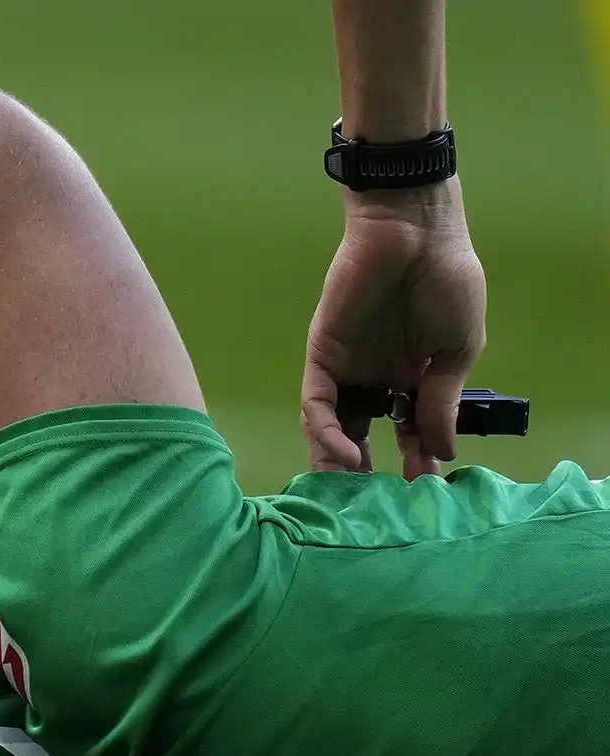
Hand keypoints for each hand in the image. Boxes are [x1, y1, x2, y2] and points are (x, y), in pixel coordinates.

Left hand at [303, 180, 486, 479]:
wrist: (417, 231)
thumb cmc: (446, 280)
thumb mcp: (456, 350)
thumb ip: (440, 402)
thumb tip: (442, 452)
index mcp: (408, 376)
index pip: (404, 431)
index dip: (411, 461)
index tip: (421, 491)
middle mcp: (371, 377)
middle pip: (358, 436)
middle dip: (362, 474)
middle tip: (371, 508)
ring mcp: (344, 367)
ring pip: (329, 427)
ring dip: (337, 463)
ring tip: (352, 494)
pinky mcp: (321, 355)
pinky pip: (316, 403)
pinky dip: (326, 433)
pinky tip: (345, 456)